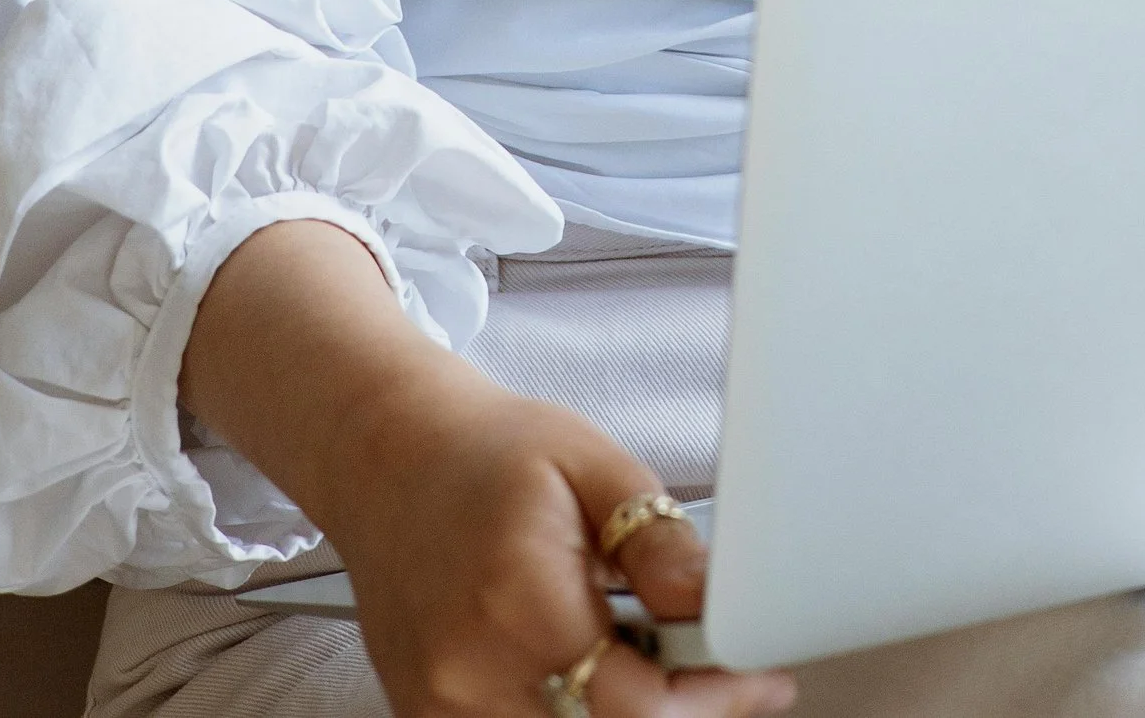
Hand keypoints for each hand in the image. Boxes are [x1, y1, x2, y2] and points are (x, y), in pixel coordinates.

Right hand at [334, 375, 794, 717]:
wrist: (386, 460)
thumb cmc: (488, 453)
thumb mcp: (592, 464)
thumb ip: (657, 540)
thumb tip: (716, 603)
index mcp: (520, 600)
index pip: (641, 707)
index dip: (715, 697)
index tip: (759, 672)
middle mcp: (473, 673)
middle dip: (684, 712)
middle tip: (720, 670)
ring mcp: (444, 710)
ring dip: (631, 715)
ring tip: (653, 660)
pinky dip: (578, 713)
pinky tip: (597, 671)